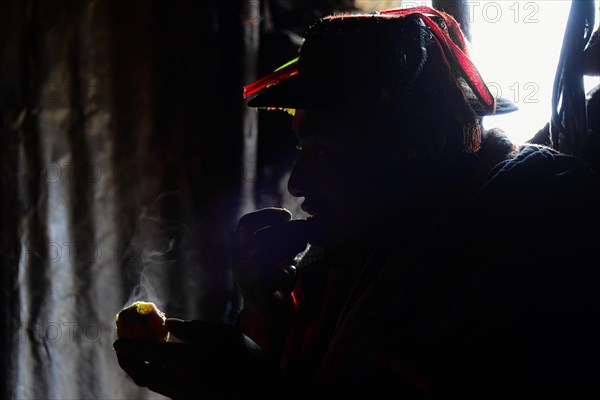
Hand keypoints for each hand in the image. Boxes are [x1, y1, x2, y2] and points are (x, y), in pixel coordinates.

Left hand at [113, 318, 265, 398]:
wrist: (262, 393)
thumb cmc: (246, 357)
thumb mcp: (222, 335)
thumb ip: (192, 329)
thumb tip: (167, 324)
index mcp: (186, 359)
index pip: (147, 351)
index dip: (130, 346)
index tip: (118, 341)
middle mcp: (179, 380)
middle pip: (141, 375)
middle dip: (127, 363)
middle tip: (121, 353)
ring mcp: (184, 395)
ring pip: (151, 385)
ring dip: (138, 372)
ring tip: (134, 361)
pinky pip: (163, 390)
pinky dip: (154, 379)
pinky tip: (158, 371)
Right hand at [232, 208, 310, 317]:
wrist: (269, 315)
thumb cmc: (274, 280)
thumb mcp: (273, 256)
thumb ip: (279, 240)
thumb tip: (299, 225)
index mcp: (239, 250)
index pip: (245, 224)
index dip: (265, 215)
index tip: (287, 215)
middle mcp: (238, 262)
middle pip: (259, 238)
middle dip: (284, 232)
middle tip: (304, 232)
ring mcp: (245, 279)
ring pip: (265, 256)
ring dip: (288, 249)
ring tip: (302, 246)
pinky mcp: (257, 295)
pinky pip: (273, 277)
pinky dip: (286, 272)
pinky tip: (291, 272)